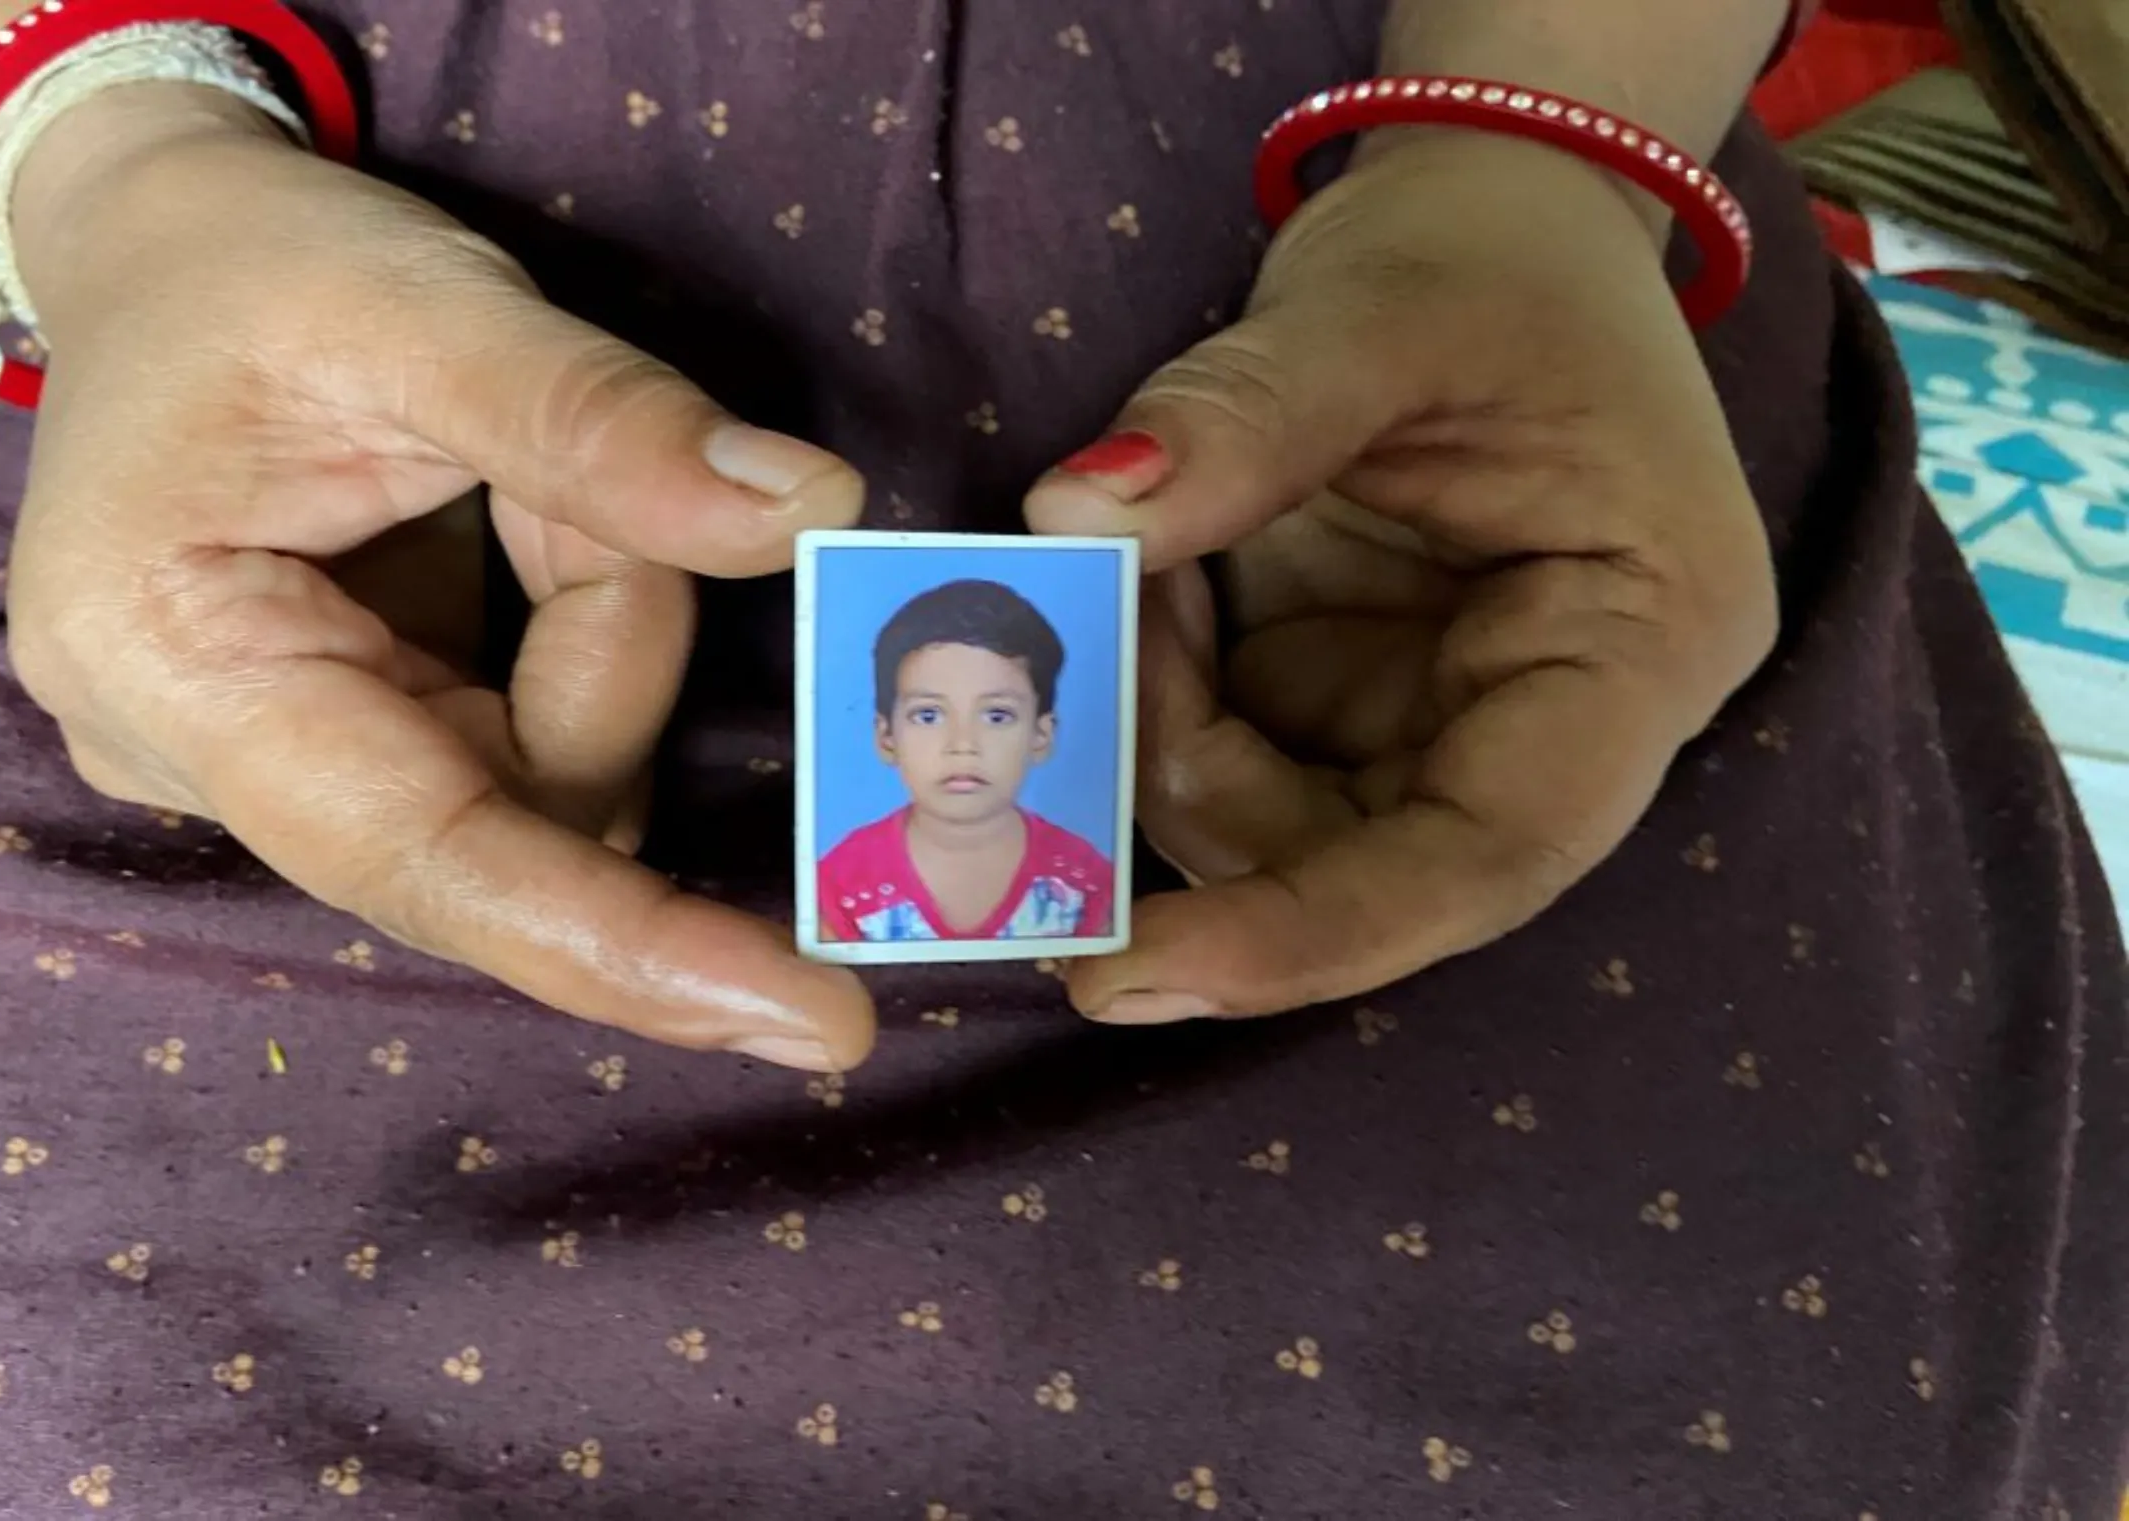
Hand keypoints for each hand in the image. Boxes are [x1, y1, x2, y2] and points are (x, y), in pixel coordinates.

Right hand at [2, 85, 873, 1069]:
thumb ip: (604, 424)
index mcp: (168, 658)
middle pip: (515, 811)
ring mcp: (265, 776)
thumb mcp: (425, 306)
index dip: (627, 946)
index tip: (820, 1028)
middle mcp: (196, 763)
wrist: (163, 248)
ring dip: (595, 634)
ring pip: (542, 788)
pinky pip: (521, 761)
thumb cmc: (265, 265)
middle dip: (606, 647)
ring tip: (506, 481)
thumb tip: (817, 518)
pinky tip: (504, 539)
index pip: (430, 860)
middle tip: (575, 485)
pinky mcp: (336, 759)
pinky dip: (570, 650)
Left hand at [1025, 132, 1777, 1022]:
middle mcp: (1551, 723)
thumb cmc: (1492, 254)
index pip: (1486, 856)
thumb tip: (1074, 518)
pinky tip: (1146, 579)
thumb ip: (1244, 417)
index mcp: (1637, 648)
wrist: (1497, 215)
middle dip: (1194, 784)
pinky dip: (1155, 688)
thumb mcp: (1381, 310)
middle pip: (1362, 863)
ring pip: (1271, 824)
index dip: (1311, 938)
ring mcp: (1444, 723)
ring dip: (1158, 723)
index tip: (1129, 972)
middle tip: (1078, 675)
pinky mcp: (1357, 704)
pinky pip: (1230, 753)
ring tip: (1134, 564)